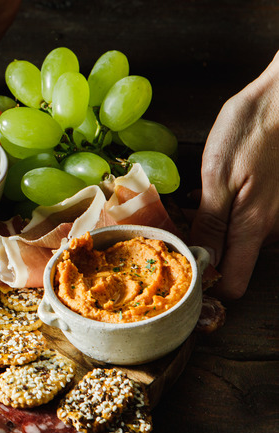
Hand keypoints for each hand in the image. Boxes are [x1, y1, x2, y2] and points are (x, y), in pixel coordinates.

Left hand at [189, 51, 278, 299]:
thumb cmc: (251, 130)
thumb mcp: (217, 176)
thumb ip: (211, 224)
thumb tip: (204, 264)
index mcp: (255, 226)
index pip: (236, 282)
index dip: (209, 282)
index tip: (186, 270)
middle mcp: (275, 227)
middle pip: (237, 260)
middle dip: (207, 246)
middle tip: (181, 219)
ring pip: (244, 237)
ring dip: (219, 225)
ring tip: (197, 198)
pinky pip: (255, 218)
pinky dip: (234, 210)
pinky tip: (220, 188)